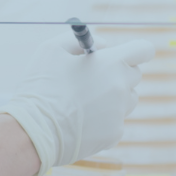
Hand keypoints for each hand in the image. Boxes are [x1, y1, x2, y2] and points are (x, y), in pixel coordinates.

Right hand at [0, 32, 153, 175]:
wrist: (32, 131)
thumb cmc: (41, 86)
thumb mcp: (53, 49)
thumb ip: (81, 41)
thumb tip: (103, 45)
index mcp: (111, 63)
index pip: (143, 50)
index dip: (135, 49)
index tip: (124, 53)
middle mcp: (121, 88)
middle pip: (135, 74)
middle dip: (119, 71)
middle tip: (94, 76)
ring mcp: (119, 113)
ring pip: (127, 99)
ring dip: (113, 95)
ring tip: (84, 99)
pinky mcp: (114, 134)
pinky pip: (116, 120)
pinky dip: (103, 117)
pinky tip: (80, 118)